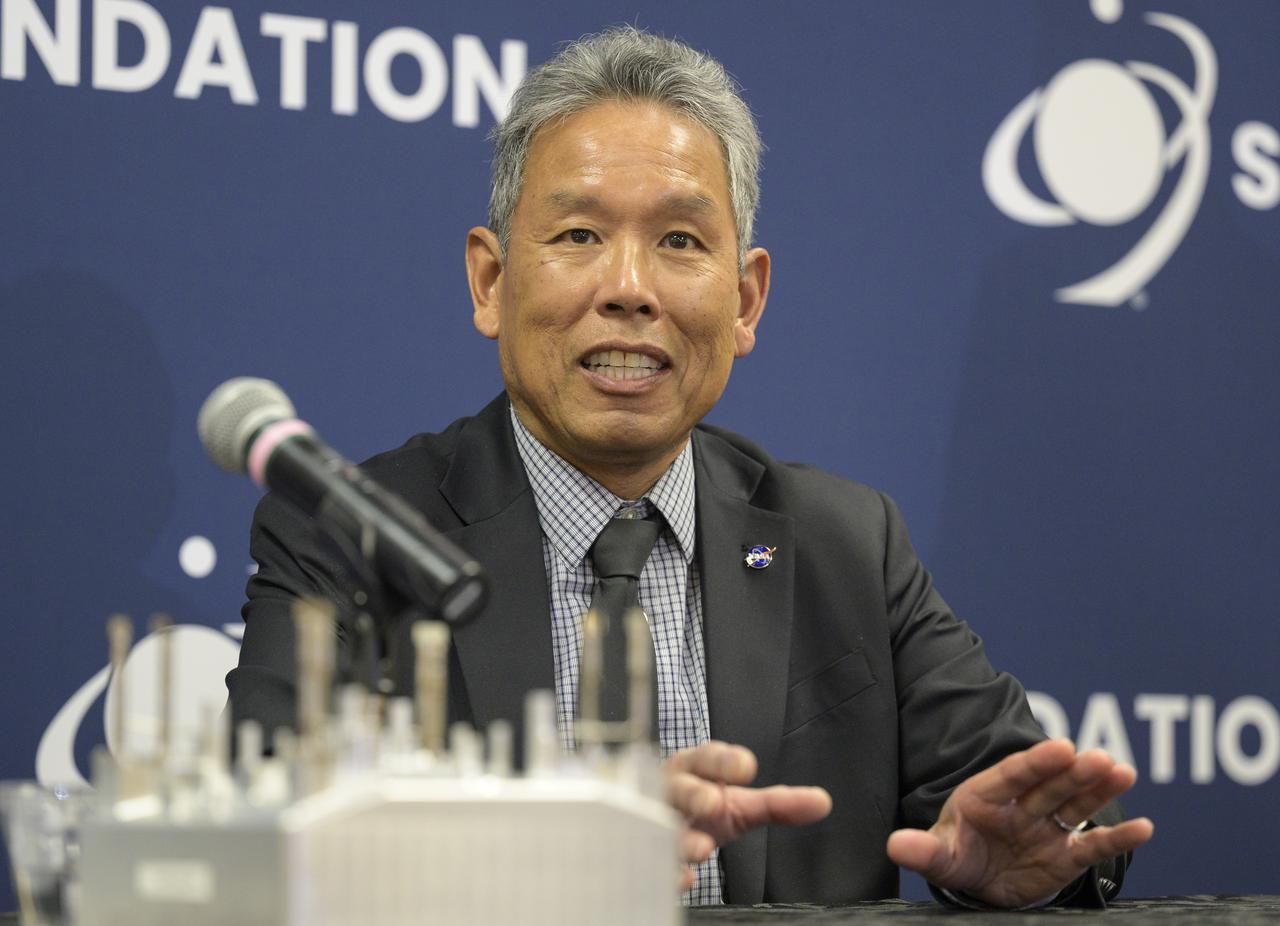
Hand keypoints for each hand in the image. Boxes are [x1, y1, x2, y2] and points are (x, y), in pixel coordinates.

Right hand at [665, 741, 831, 889]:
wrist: (650, 821)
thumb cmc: (699, 806)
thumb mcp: (738, 804)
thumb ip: (777, 804)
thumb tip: (823, 802)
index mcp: (694, 770)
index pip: (706, 758)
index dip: (723, 761)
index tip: (746, 767)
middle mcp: (670, 791)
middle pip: (678, 787)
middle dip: (694, 794)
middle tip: (712, 803)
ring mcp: (652, 821)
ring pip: (660, 824)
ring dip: (681, 835)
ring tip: (701, 848)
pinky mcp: (643, 849)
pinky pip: (649, 859)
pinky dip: (667, 869)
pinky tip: (684, 878)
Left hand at [886, 738, 1153, 907]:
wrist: (977, 883)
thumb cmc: (956, 856)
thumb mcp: (938, 856)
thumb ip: (922, 851)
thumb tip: (895, 846)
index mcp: (986, 795)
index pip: (1013, 774)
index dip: (1037, 761)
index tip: (1062, 747)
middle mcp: (1021, 806)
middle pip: (1050, 785)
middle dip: (1074, 772)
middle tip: (1100, 758)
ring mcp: (1046, 828)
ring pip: (1075, 805)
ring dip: (1099, 789)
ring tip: (1123, 772)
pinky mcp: (1064, 855)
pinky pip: (1092, 845)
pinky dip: (1116, 839)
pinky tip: (1145, 829)